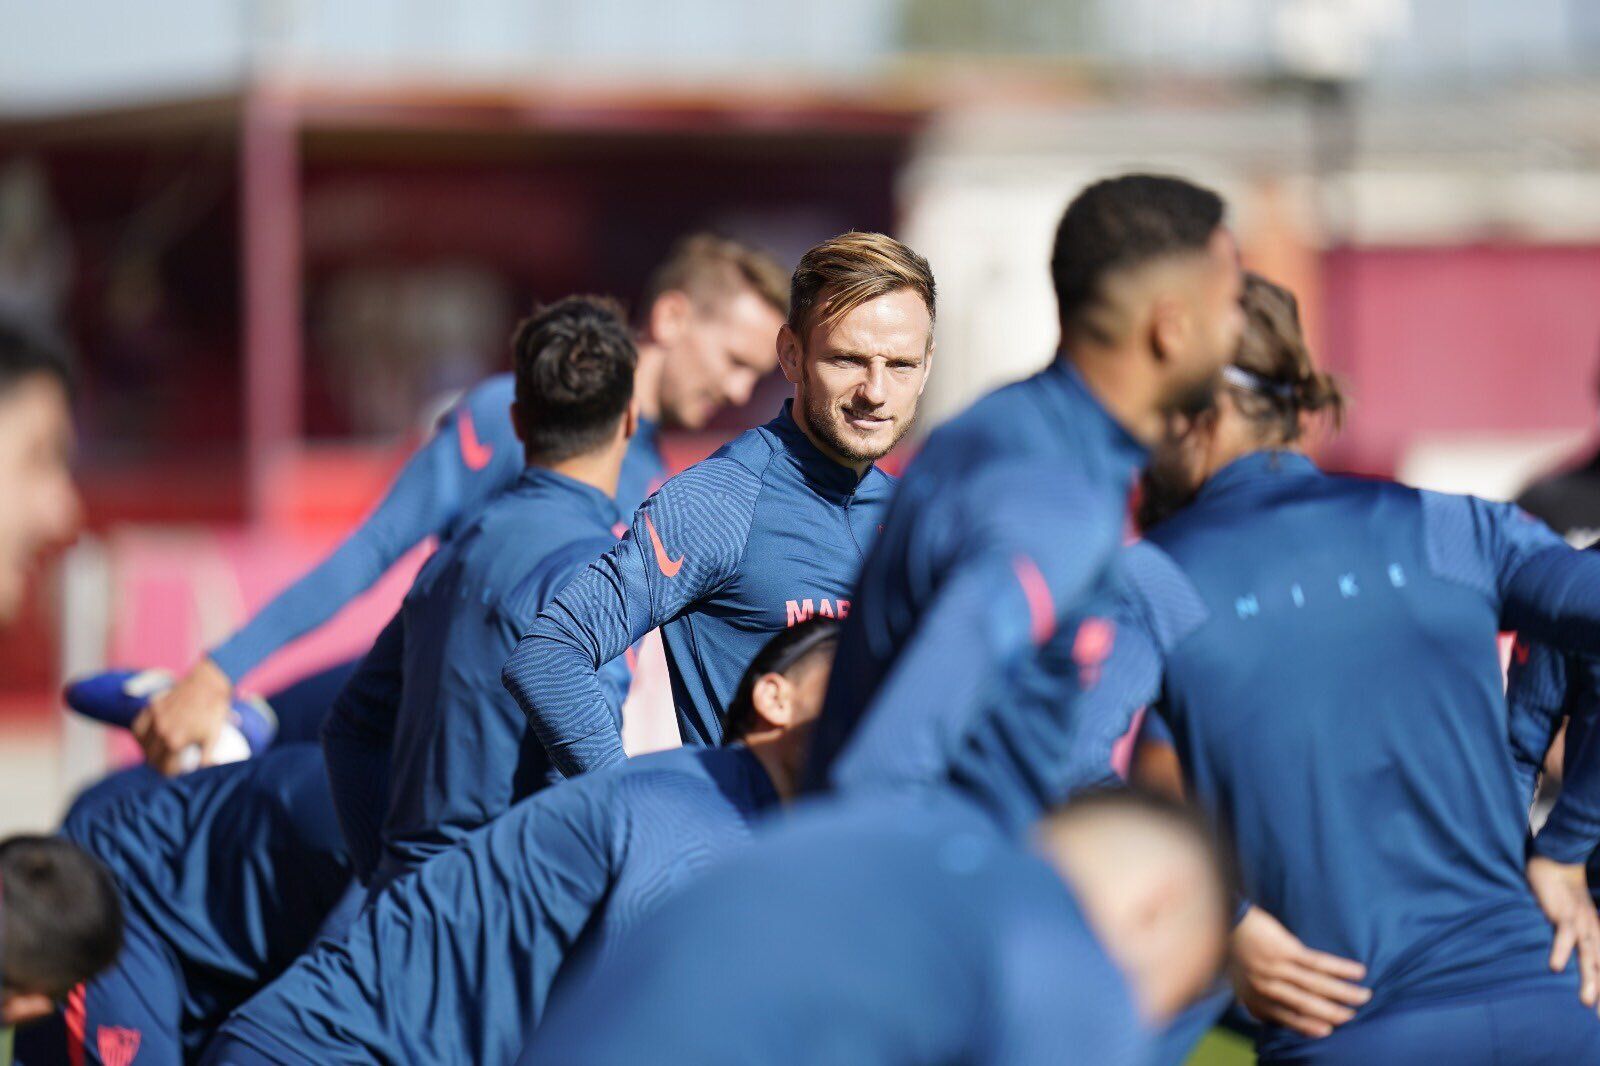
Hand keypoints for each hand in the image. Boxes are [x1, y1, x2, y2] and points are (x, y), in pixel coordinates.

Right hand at [132, 657, 231, 774]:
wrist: (209, 684)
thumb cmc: (213, 712)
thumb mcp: (213, 738)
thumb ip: (206, 759)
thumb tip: (204, 773)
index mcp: (175, 742)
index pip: (164, 768)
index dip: (169, 775)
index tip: (173, 775)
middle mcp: (161, 732)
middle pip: (151, 758)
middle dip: (158, 766)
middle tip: (165, 766)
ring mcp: (155, 719)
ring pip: (142, 744)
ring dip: (147, 752)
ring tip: (155, 755)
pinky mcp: (152, 707)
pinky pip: (138, 726)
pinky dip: (140, 735)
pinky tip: (146, 740)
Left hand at [1231, 905, 1370, 1037]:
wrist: (1227, 917)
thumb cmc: (1235, 948)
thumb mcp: (1240, 980)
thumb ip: (1257, 999)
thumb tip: (1271, 1016)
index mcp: (1255, 997)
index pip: (1286, 1018)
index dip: (1307, 1026)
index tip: (1327, 1031)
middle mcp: (1266, 987)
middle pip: (1306, 1005)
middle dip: (1333, 1013)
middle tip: (1353, 1017)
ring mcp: (1277, 968)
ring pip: (1317, 986)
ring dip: (1344, 993)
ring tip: (1364, 997)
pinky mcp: (1286, 950)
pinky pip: (1319, 963)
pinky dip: (1340, 969)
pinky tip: (1358, 972)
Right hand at [1528, 855, 1599, 1014]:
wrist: (1556, 864)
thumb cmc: (1560, 896)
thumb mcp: (1570, 922)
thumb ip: (1571, 941)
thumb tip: (1562, 965)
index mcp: (1597, 936)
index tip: (1598, 1016)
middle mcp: (1595, 933)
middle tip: (1598, 1018)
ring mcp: (1582, 925)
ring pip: (1589, 956)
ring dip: (1590, 979)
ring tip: (1586, 1002)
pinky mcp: (1565, 915)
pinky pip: (1564, 936)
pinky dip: (1561, 951)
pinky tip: (1556, 968)